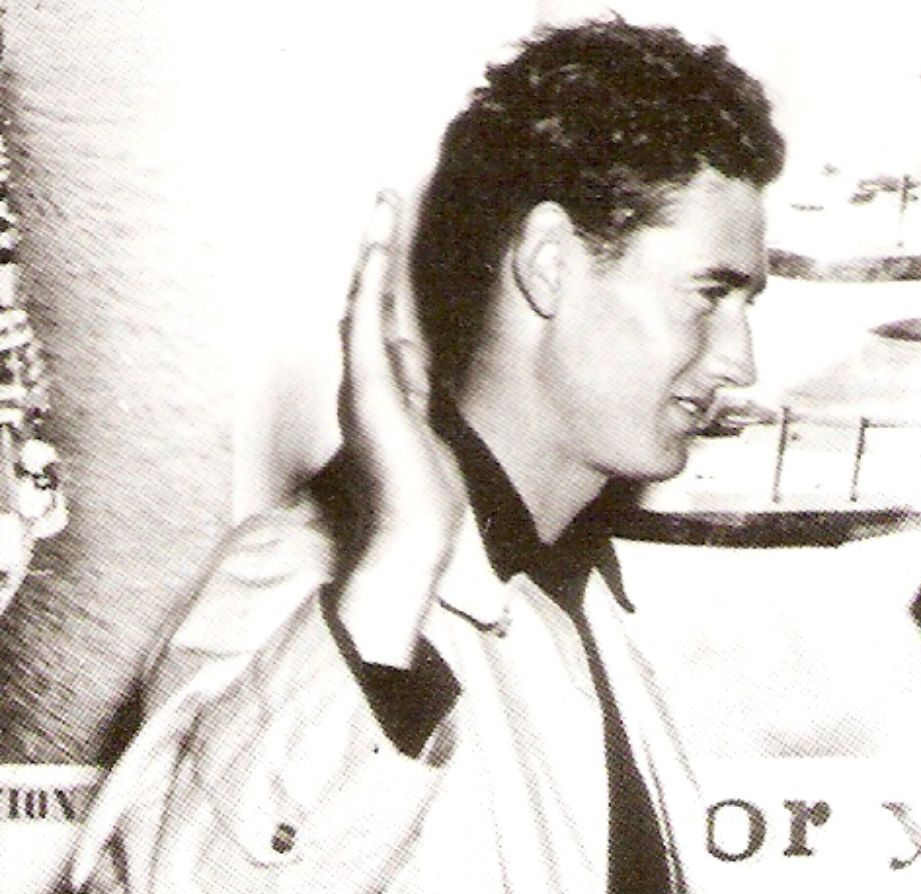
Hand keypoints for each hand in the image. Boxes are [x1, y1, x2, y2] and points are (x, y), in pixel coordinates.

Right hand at [331, 192, 464, 665]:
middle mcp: (365, 379)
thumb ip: (413, 387)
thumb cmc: (427, 492)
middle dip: (375, 250)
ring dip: (372, 250)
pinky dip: (370, 283)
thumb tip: (410, 352)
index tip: (391, 239)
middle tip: (384, 203)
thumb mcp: (427, 423)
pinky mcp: (369, 390)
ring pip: (363, 300)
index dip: (385, 277)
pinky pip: (365, 323)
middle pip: (367, 300)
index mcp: (381, 387)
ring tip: (381, 206)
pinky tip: (376, 247)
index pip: (381, 318)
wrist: (419, 533)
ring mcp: (364, 382)